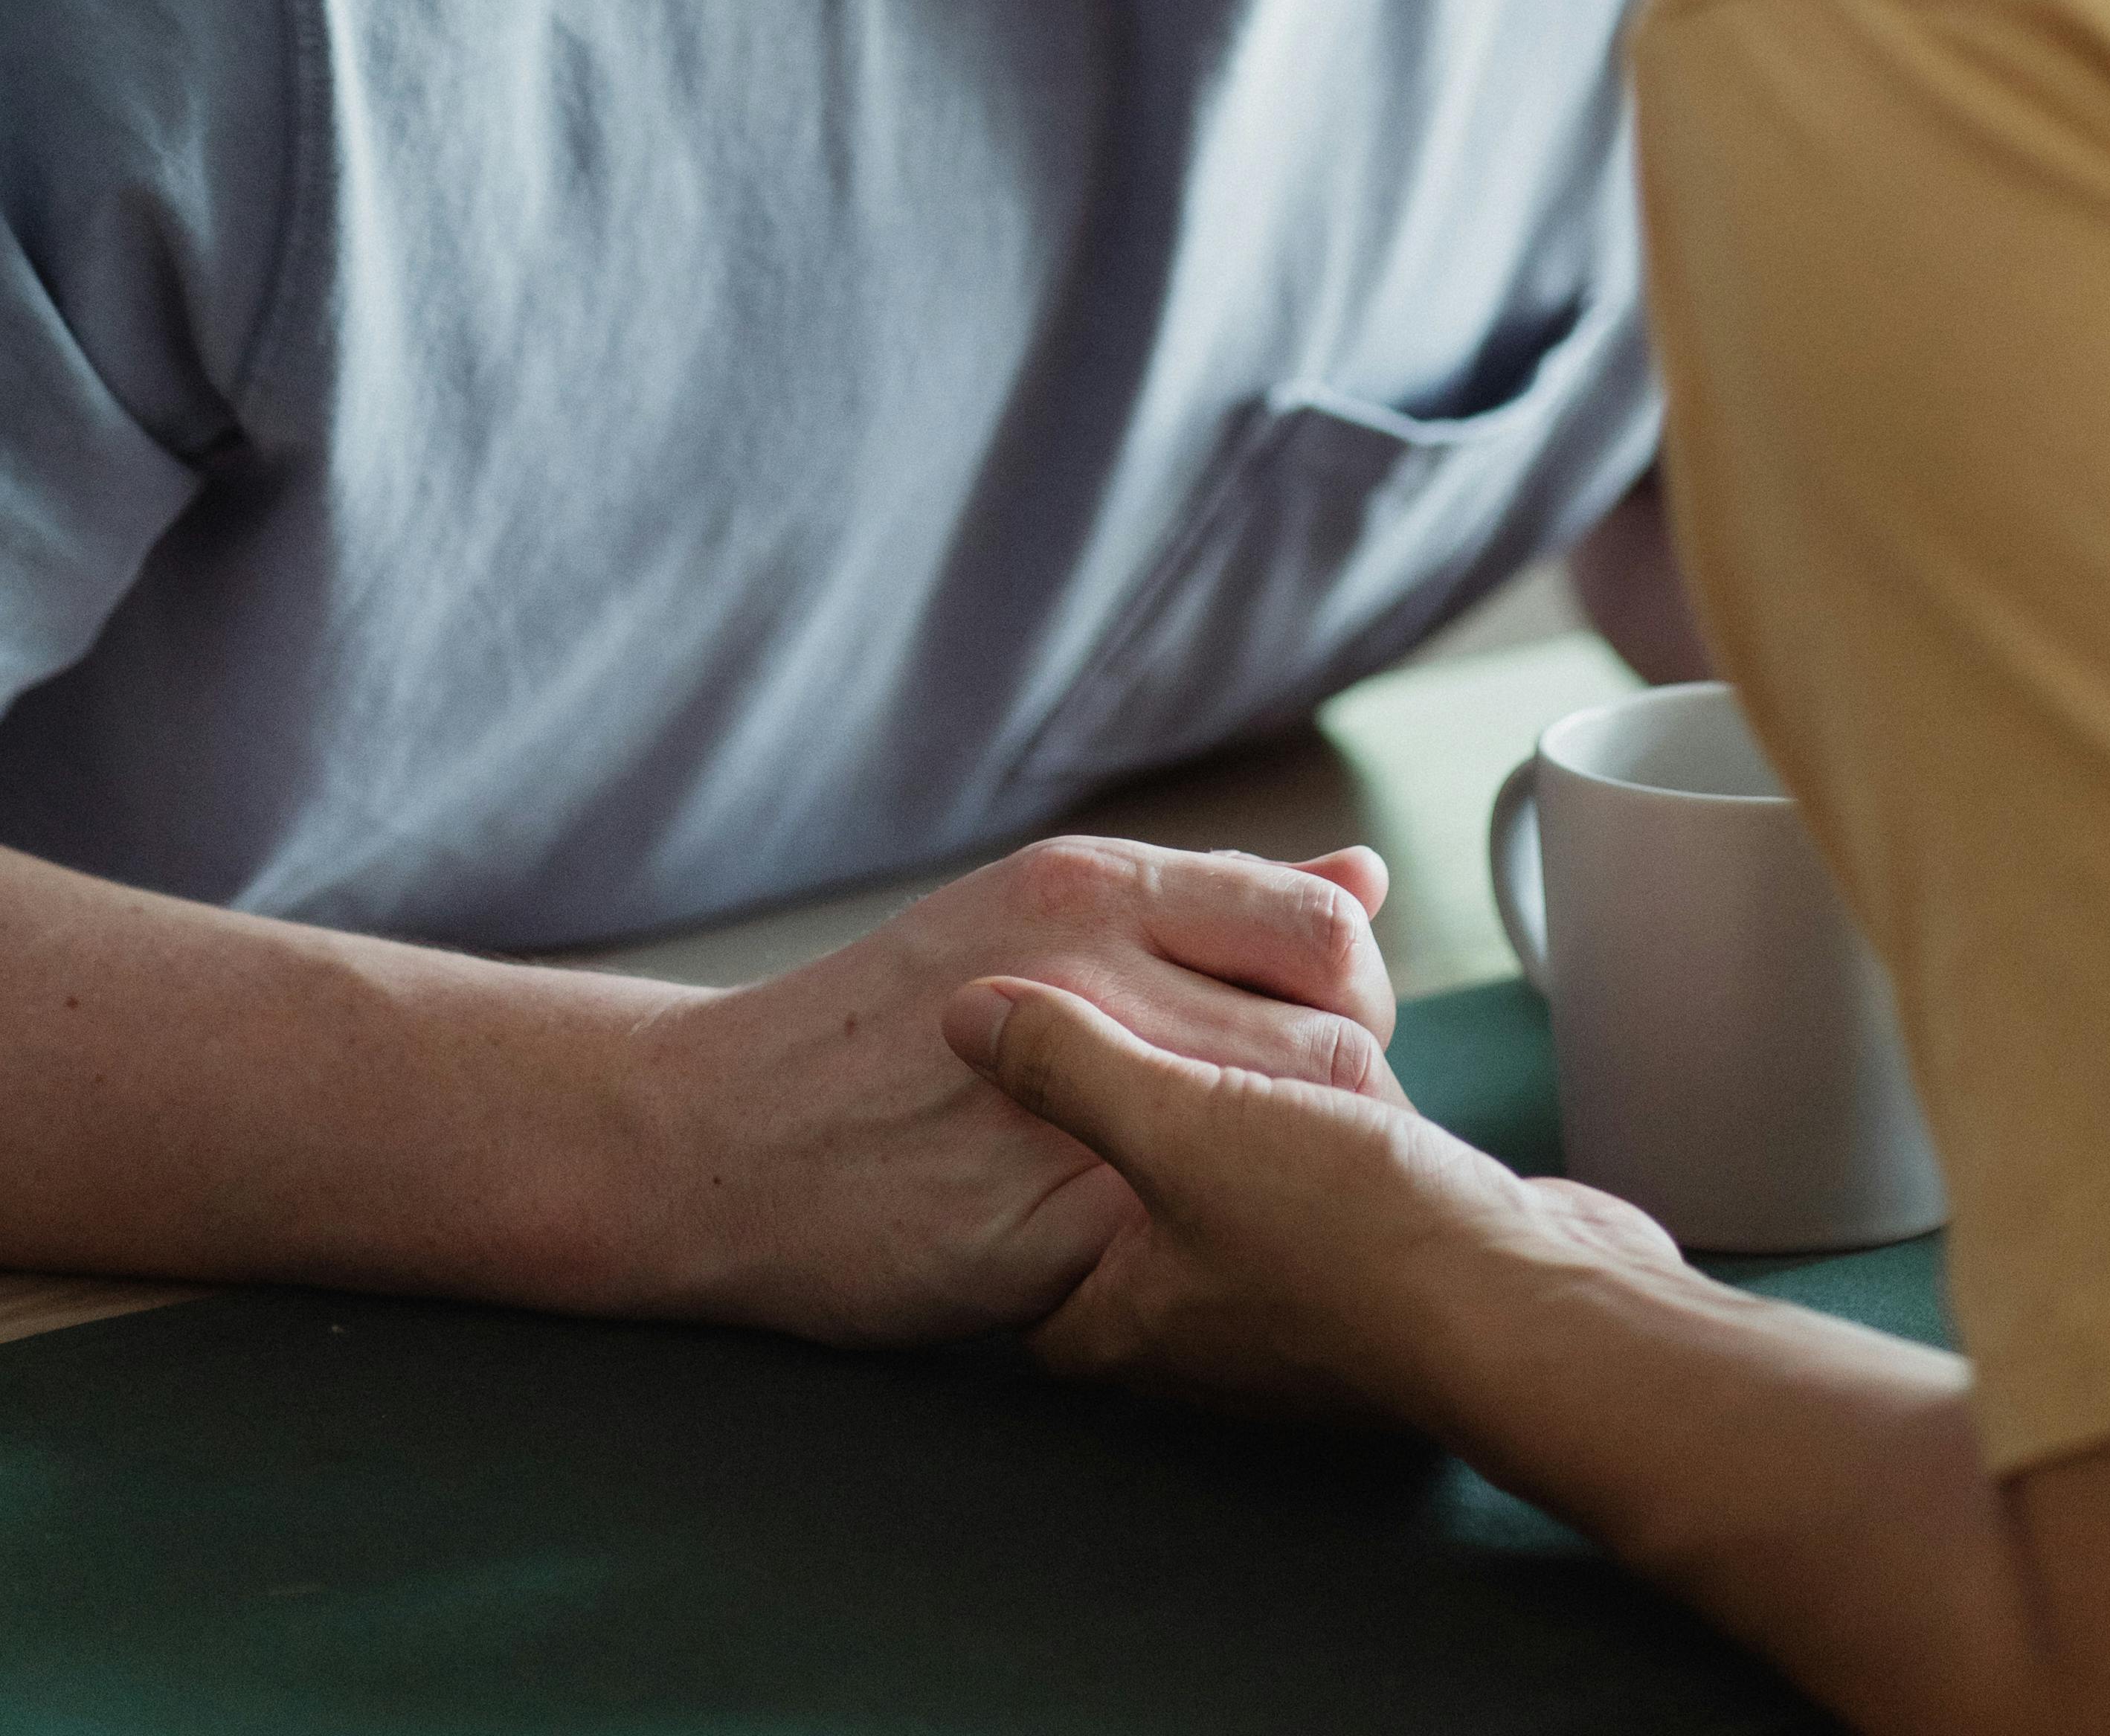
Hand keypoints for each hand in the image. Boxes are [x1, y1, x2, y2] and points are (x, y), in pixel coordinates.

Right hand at [627, 836, 1399, 1344]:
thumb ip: (1211, 902)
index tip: (1329, 1043)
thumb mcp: (1043, 915)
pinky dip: (1197, 1261)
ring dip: (1292, 1189)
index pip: (1320, 930)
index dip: (1358, 996)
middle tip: (1310, 1149)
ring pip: (1273, 1149)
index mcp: (1095, 887)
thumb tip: (1366, 876)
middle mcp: (1089, 974)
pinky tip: (1170, 1265)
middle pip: (1325, 1048)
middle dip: (1350, 1110)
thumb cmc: (886, 1024)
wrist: (712, 1133)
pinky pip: (1180, 1245)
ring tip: (1254, 1205)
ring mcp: (1062, 1104)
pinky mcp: (1036, 1228)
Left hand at [942, 966, 1682, 1427]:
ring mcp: (1284, 1306)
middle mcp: (1187, 1329)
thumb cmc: (1346, 1241)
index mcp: (1115, 1319)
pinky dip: (1317, 1108)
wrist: (1528, 1310)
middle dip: (1138, 1105)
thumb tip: (962, 1016)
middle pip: (1121, 1199)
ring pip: (1228, 1176)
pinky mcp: (1368, 1268)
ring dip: (1242, 1096)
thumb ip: (1072, 1067)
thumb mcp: (1188, 1128)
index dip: (1008, 1154)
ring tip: (1251, 1015)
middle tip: (1136, 1011)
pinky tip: (1341, 1049)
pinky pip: (1313, 1172)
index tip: (1014, 1065)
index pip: (1019, 1247)